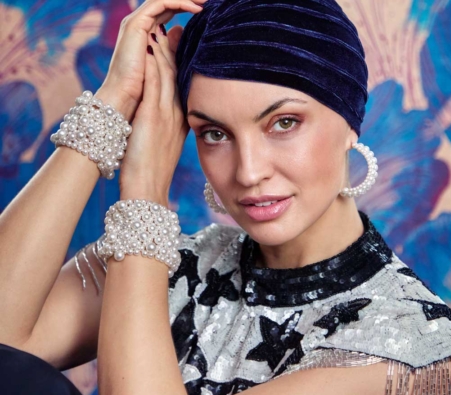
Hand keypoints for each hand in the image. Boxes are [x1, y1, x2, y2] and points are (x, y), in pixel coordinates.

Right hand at [96, 0, 205, 119]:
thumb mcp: (164, 65)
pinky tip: (195, 9)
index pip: (167, 11)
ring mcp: (136, 23)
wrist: (125, 98)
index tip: (206, 10)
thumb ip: (172, 49)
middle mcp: (139, 24)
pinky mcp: (136, 25)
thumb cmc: (143, 90)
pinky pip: (160, 4)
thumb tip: (181, 32)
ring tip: (205, 2)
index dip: (185, 7)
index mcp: (145, 32)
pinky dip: (179, 3)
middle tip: (208, 1)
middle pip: (166, 2)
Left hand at [119, 19, 194, 205]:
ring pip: (169, 76)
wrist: (148, 191)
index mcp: (181, 122)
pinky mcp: (152, 118)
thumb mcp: (165, 147)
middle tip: (177, 28)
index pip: (183, 86)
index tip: (182, 46)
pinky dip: (154, 65)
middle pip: (179, 76)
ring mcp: (166, 115)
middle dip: (178, 51)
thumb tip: (164, 118)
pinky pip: (155, 85)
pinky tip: (152, 48)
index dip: (183, 63)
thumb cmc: (153, 173)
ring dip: (166, 51)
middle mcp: (177, 115)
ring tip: (164, 29)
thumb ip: (168, 127)